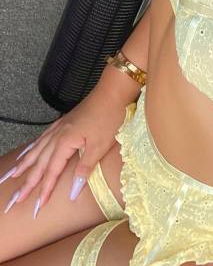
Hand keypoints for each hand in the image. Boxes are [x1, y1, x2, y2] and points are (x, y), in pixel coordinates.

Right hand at [3, 85, 134, 216]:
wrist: (113, 91)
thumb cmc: (110, 117)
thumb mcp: (100, 146)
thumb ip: (84, 169)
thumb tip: (72, 193)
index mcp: (65, 142)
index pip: (51, 172)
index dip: (44, 190)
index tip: (37, 206)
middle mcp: (58, 135)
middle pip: (39, 163)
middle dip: (27, 182)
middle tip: (16, 198)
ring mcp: (60, 127)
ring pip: (37, 149)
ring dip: (25, 164)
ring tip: (12, 175)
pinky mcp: (64, 121)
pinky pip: (43, 137)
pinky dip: (33, 146)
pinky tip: (29, 150)